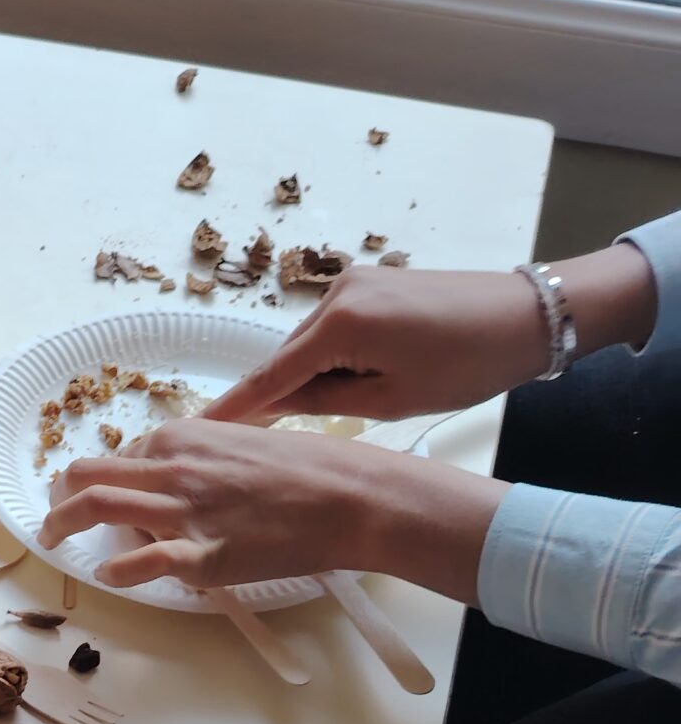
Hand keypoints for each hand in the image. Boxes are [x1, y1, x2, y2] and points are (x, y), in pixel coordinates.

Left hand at [38, 416, 503, 602]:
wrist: (352, 497)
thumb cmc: (311, 469)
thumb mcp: (247, 442)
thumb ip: (203, 456)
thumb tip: (174, 472)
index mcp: (185, 435)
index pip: (120, 455)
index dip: (104, 477)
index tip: (96, 494)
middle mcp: (175, 466)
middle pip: (89, 475)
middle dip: (60, 499)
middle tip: (52, 518)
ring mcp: (186, 511)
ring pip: (99, 507)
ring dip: (64, 526)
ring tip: (53, 543)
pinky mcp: (204, 555)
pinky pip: (142, 560)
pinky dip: (116, 569)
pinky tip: (110, 575)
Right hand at [208, 245, 658, 426]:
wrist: (526, 314)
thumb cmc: (468, 363)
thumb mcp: (392, 399)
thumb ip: (328, 403)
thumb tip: (282, 407)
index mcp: (340, 325)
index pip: (269, 376)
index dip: (232, 409)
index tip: (195, 432)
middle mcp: (337, 294)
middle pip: (286, 356)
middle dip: (274, 396)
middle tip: (255, 442)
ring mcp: (354, 282)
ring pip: (309, 342)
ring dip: (308, 376)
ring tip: (328, 410)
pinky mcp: (372, 281)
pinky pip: (331, 327)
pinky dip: (328, 356)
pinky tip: (344, 380)